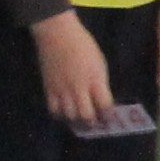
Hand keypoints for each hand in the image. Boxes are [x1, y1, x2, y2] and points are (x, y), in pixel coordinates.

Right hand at [32, 11, 116, 129]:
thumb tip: (102, 100)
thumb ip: (100, 83)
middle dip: (93, 124)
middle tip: (96, 125)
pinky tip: (65, 114)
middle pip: (86, 115)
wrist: (57, 34)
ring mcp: (62, 89)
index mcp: (95, 79)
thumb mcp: (99, 63)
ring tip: (81, 123)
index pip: (105, 105)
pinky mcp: (48, 88)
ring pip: (69, 116)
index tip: (111, 119)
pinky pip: (53, 109)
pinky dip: (60, 115)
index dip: (108, 116)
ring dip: (77, 122)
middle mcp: (79, 87)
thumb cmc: (83, 45)